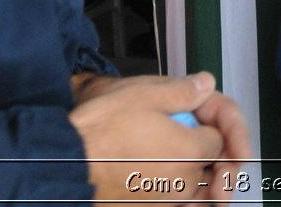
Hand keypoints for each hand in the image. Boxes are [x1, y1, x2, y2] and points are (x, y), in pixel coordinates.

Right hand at [70, 71, 250, 203]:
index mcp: (190, 151)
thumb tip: (204, 85)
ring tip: (177, 159)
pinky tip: (154, 175)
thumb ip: (183, 90)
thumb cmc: (97, 132)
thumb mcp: (143, 93)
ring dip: (195, 177)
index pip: (219, 138)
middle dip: (209, 152)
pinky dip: (171, 192)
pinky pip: (170, 203)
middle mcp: (183, 183)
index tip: (198, 116)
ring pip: (193, 190)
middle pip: (210, 167)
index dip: (211, 122)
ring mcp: (163, 202)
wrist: (61, 164)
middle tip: (197, 138)